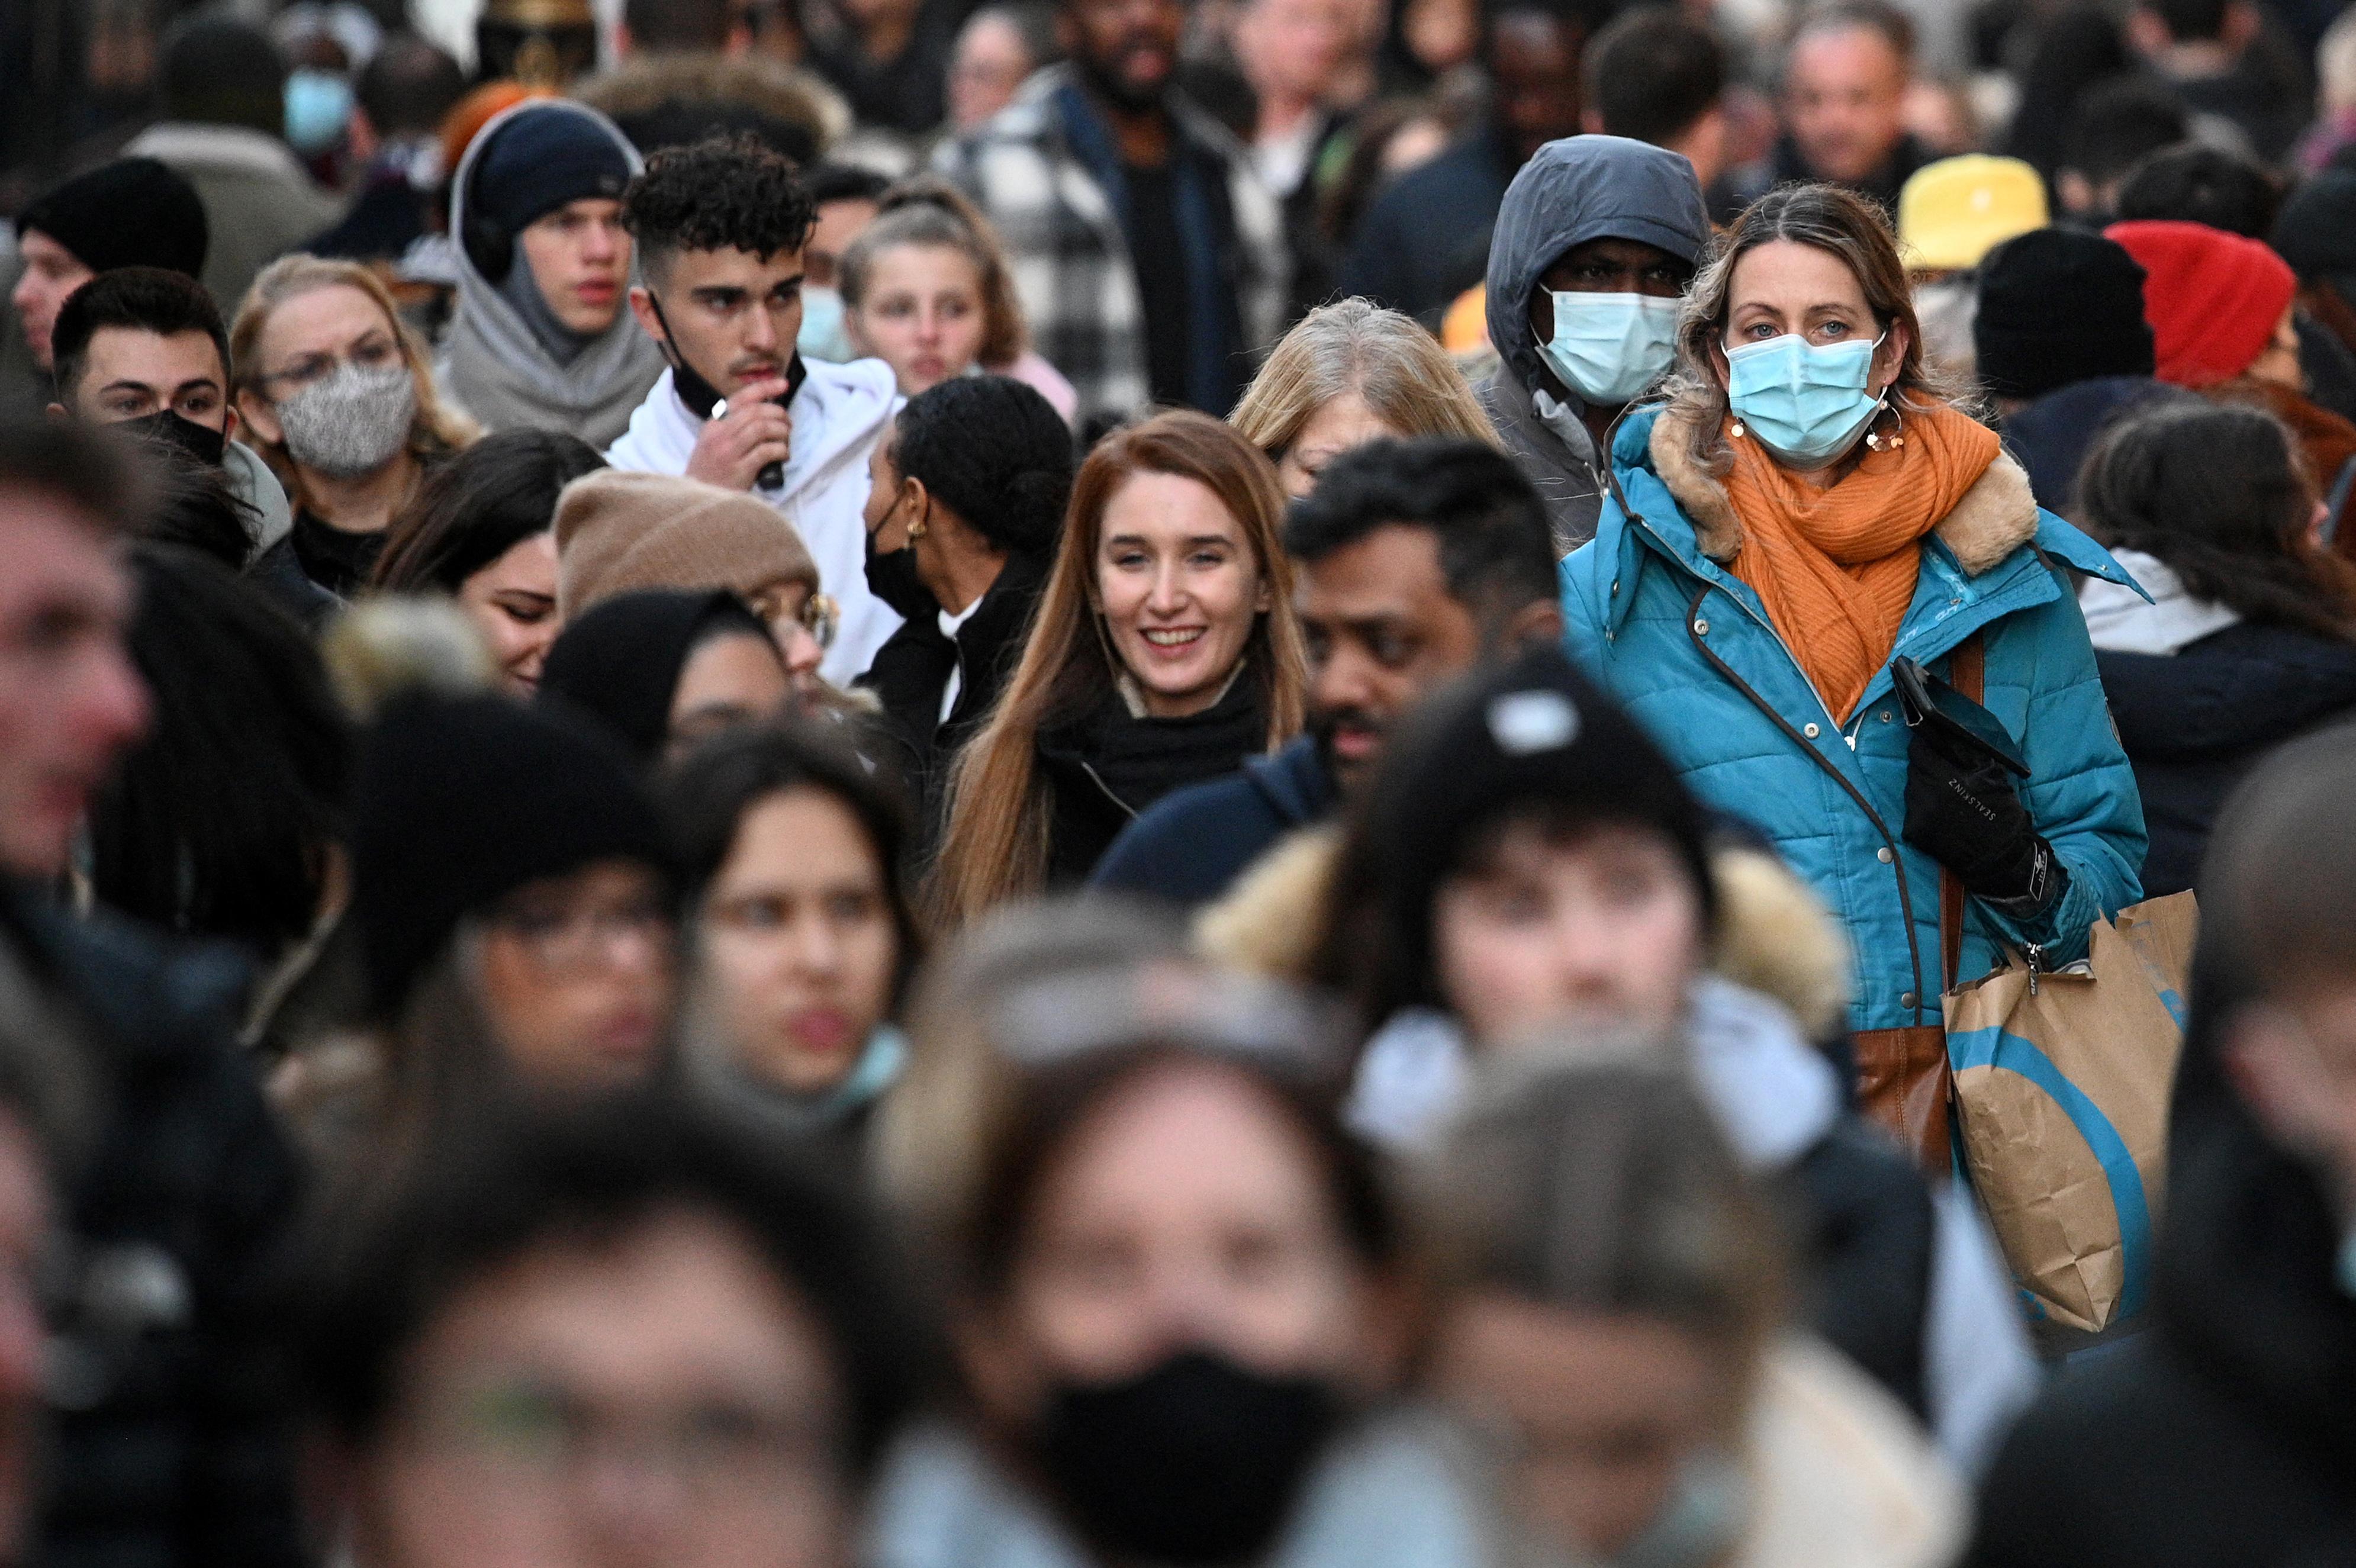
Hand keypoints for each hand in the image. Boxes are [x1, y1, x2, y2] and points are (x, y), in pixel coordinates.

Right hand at [684, 375, 792, 489]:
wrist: (697, 499)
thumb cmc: (710, 473)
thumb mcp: (713, 443)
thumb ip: (733, 428)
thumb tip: (765, 414)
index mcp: (714, 425)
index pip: (741, 398)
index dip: (765, 388)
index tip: (783, 384)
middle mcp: (719, 434)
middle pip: (755, 412)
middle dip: (779, 414)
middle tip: (788, 424)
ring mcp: (728, 452)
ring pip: (762, 428)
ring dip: (781, 432)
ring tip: (786, 440)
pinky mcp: (739, 470)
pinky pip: (767, 451)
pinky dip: (781, 450)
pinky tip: (783, 456)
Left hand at [1902, 726, 2065, 911]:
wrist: (1999, 857)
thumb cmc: (2001, 813)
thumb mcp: (1993, 777)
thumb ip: (1969, 756)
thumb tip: (1950, 737)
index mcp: (1944, 777)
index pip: (1919, 750)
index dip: (1924, 744)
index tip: (1929, 743)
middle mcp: (1924, 794)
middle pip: (1914, 768)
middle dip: (1926, 766)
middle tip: (1941, 771)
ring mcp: (1916, 814)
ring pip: (1912, 789)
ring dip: (1923, 786)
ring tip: (1943, 794)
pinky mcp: (1914, 831)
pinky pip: (1912, 810)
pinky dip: (1922, 807)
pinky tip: (1939, 813)